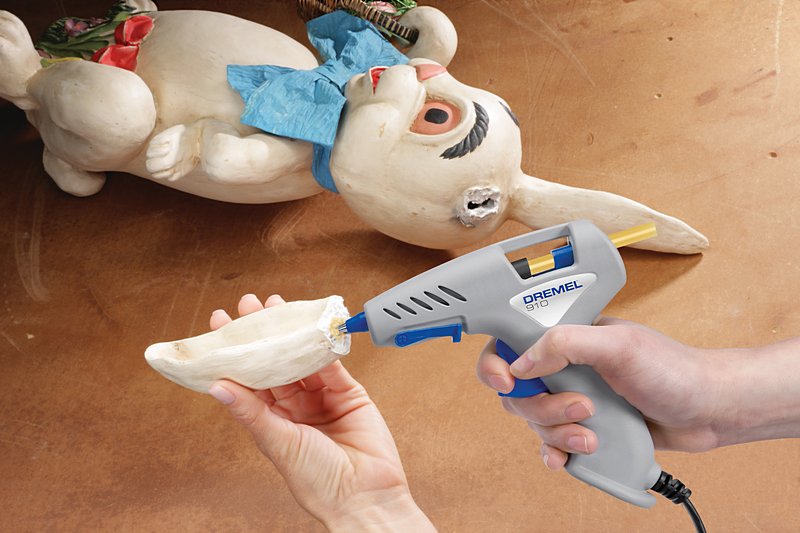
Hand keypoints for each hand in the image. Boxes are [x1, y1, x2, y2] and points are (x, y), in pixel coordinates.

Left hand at [208, 294, 434, 531]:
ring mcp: (321, 398)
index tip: (221, 326)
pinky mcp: (348, 392)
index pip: (248, 380)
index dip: (235, 353)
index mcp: (271, 421)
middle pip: (273, 363)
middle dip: (261, 334)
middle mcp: (294, 407)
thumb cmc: (318, 481)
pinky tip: (309, 324)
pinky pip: (332, 362)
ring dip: (289, 333)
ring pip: (301, 358)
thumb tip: (217, 386)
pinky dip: (321, 343)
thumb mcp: (278, 443)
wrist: (365, 495)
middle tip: (248, 305)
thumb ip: (251, 412)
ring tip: (275, 306)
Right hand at [476, 318, 720, 469]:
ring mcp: (574, 398)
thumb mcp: (619, 346)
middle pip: (519, 391)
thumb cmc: (673, 370)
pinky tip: (568, 458)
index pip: (511, 343)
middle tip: (582, 408)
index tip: (506, 382)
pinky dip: (556, 453)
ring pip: (535, 421)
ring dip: (557, 433)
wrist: (708, 411)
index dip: (498, 364)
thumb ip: (566, 344)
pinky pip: (552, 444)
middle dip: (543, 407)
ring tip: (593, 434)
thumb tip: (521, 363)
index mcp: (568, 336)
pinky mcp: (585, 427)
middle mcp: (565, 367)